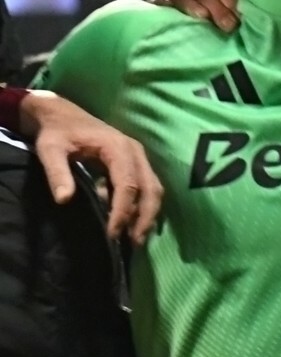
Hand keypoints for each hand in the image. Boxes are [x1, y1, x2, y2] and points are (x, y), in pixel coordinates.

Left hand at [18, 90, 163, 242]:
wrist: (62, 114)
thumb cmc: (57, 132)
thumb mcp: (50, 149)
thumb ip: (57, 173)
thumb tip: (64, 200)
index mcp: (118, 148)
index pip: (128, 185)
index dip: (123, 211)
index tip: (112, 233)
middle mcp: (136, 152)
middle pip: (150, 190)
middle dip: (144, 218)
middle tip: (133, 243)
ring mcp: (139, 158)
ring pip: (154, 190)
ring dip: (148, 215)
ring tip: (134, 237)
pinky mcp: (137, 164)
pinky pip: (148, 188)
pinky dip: (143, 206)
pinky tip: (130, 221)